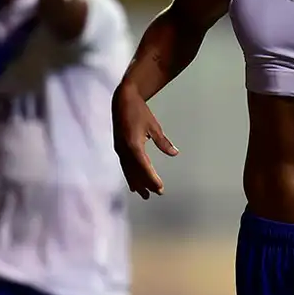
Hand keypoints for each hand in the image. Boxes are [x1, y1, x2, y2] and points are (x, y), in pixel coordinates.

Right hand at [112, 84, 178, 198]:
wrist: (122, 100)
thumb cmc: (139, 111)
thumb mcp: (154, 126)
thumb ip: (163, 142)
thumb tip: (174, 153)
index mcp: (134, 145)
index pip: (144, 167)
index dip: (152, 179)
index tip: (160, 188)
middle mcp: (124, 149)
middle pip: (135, 172)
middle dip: (145, 184)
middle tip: (156, 194)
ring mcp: (120, 149)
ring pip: (128, 170)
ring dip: (136, 182)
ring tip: (143, 194)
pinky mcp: (119, 147)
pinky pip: (124, 165)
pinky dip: (129, 175)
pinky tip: (133, 183)